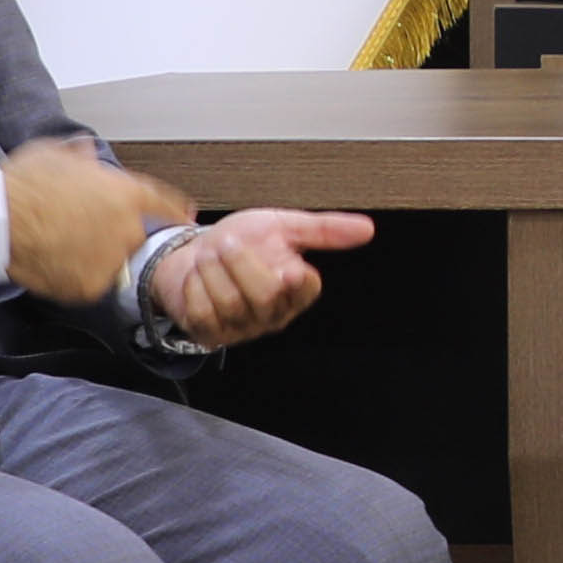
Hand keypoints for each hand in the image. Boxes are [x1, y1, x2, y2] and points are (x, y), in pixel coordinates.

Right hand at [0, 133, 204, 302]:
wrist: (0, 219)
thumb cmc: (24, 184)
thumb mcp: (55, 154)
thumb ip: (81, 158)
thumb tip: (86, 153)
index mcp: (125, 194)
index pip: (163, 204)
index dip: (175, 210)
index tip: (186, 216)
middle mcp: (126, 229)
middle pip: (131, 236)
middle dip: (110, 232)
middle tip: (75, 227)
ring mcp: (110, 260)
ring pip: (108, 261)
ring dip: (91, 255)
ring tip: (56, 241)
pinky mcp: (90, 286)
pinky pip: (87, 283)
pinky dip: (73, 277)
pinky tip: (51, 260)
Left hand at [140, 206, 377, 348]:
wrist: (195, 252)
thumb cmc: (244, 241)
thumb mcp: (283, 226)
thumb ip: (324, 230)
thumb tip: (367, 229)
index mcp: (297, 290)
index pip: (306, 288)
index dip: (297, 278)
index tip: (286, 265)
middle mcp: (274, 314)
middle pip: (264, 295)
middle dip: (240, 261)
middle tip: (228, 242)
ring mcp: (242, 328)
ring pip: (229, 303)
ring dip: (212, 270)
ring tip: (210, 256)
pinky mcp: (212, 335)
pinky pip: (202, 313)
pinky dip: (195, 287)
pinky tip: (198, 278)